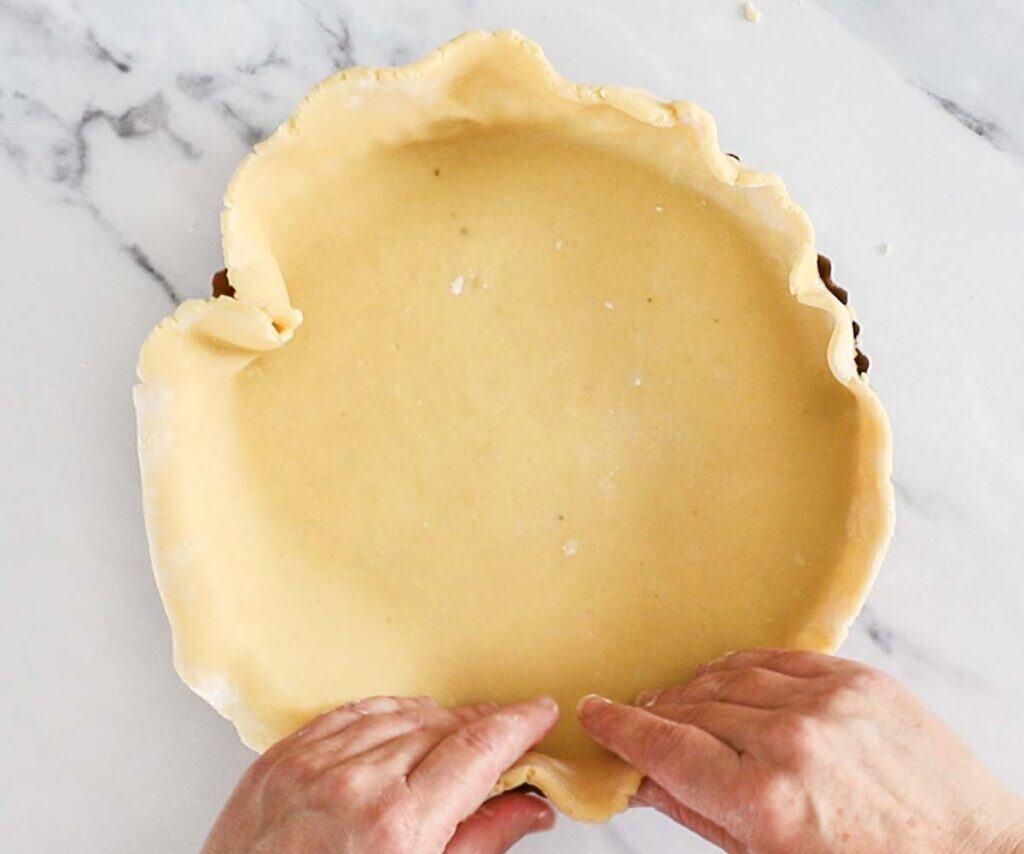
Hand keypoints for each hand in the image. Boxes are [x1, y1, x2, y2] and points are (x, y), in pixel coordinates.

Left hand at [204, 695, 557, 852]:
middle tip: (507, 737)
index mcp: (397, 826)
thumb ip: (482, 842)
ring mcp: (312, 765)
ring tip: (456, 737)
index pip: (477, 749)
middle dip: (483, 726)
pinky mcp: (282, 757)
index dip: (517, 725)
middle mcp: (355, 784)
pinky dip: (385, 713)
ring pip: (399, 713)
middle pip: (443, 726)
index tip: (539, 714)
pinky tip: (402, 723)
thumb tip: (529, 807)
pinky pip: (349, 713)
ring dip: (437, 719)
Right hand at [578, 650, 1023, 852]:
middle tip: (637, 717)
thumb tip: (643, 778)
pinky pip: (777, 657)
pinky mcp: (857, 677)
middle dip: (656, 712)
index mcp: (764, 800)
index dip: (622, 726)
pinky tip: (731, 681)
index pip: (665, 747)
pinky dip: (744, 668)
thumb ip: (699, 813)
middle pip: (692, 707)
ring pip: (729, 675)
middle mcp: (790, 740)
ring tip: (683, 703)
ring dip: (696, 688)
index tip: (595, 711)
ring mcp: (828, 702)